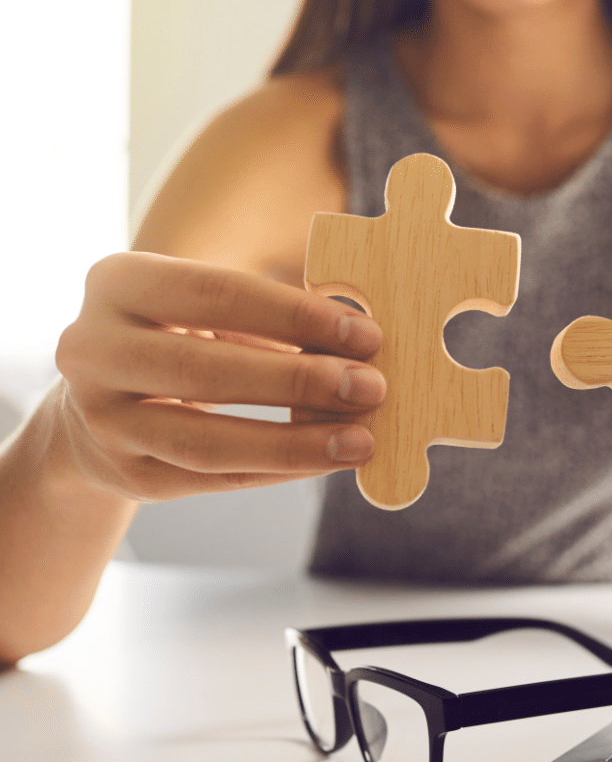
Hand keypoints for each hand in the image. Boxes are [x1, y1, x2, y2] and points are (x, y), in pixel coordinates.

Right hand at [54, 252, 384, 500]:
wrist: (100, 404)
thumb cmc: (179, 338)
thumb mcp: (207, 309)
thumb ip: (271, 318)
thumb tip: (359, 344)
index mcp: (118, 283)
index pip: (217, 294)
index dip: (296, 316)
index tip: (365, 334)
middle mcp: (92, 350)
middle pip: (207, 371)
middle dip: (301, 382)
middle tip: (370, 387)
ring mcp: (102, 419)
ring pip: (206, 441)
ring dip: (295, 443)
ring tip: (359, 440)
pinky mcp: (124, 473)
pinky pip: (214, 478)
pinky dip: (279, 470)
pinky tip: (326, 460)